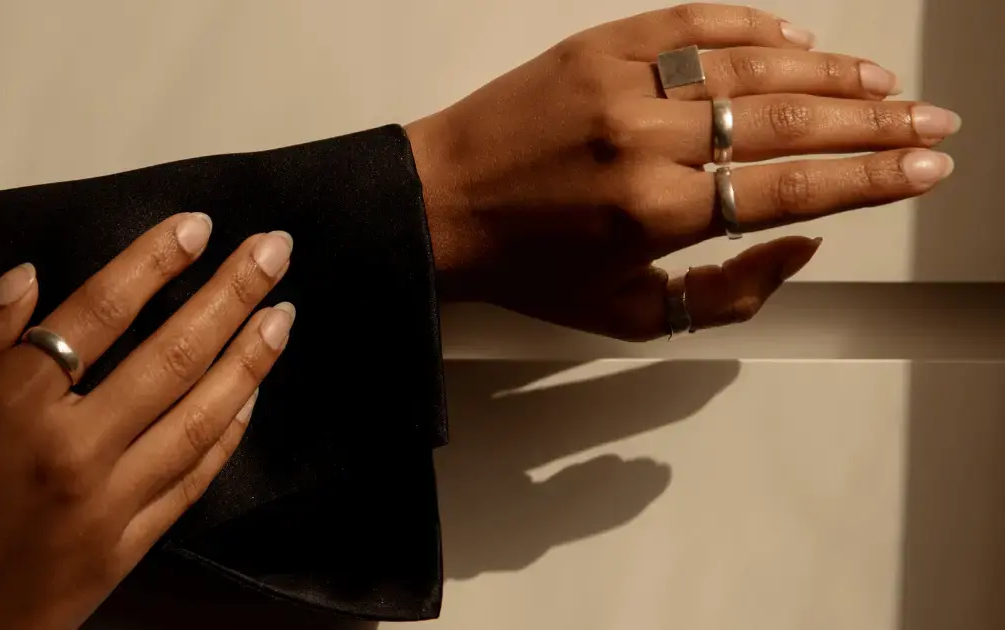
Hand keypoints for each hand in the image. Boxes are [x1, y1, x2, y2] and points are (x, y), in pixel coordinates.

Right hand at [0, 214, 295, 628]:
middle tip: (275, 250)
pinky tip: (254, 395)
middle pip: (173, 355)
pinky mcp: (128, 543)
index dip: (155, 261)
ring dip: (250, 359)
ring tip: (284, 314)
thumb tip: (28, 278)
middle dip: (232, 295)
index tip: (198, 226)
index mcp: (12, 403)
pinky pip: (193, 480)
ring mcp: (109, 499)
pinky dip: (228, 434)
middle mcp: (73, 446)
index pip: (102, 311)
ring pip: (199, 416)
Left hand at [406, 3, 959, 339]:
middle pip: (788, 121)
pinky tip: (796, 38)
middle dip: (875, 124)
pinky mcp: (594, 45)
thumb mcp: (627, 315)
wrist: (442, 205)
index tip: (925, 169)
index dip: (872, 179)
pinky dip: (751, 27)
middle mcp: (643, 140)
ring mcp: (619, 83)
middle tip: (930, 123)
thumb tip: (804, 243)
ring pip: (750, 66)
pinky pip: (690, 23)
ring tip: (880, 86)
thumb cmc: (529, 268)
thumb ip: (727, 294)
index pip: (792, 187)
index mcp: (654, 212)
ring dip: (828, 73)